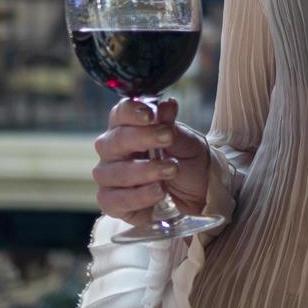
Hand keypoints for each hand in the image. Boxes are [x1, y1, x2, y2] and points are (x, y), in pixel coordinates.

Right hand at [92, 97, 210, 225]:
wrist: (199, 191)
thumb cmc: (187, 160)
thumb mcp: (187, 141)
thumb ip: (172, 126)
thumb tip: (167, 105)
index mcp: (128, 127)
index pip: (120, 113)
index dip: (131, 112)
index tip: (150, 114)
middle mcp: (112, 150)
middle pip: (113, 142)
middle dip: (141, 138)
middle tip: (168, 138)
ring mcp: (109, 176)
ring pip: (113, 173)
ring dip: (144, 170)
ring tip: (171, 169)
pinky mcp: (112, 202)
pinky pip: (114, 200)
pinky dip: (138, 196)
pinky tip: (158, 191)